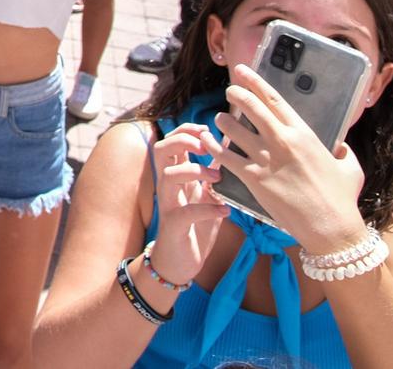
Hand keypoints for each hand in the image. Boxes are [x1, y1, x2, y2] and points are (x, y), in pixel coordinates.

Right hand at [149, 122, 229, 287]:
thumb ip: (215, 172)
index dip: (186, 130)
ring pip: (169, 176)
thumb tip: (229, 146)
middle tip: (205, 148)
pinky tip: (224, 212)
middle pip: (162, 150)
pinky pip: (184, 213)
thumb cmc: (195, 226)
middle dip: (184, 142)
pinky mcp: (174, 226)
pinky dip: (206, 209)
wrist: (178, 263)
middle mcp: (167, 186)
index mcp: (175, 175)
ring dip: (195, 171)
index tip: (207, 131)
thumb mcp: (207, 194)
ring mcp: (168, 205)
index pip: (172, 141)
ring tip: (217, 178)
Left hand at [213, 63, 370, 252]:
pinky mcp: (253, 178)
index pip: (274, 99)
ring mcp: (265, 159)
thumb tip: (340, 147)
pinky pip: (224, 156)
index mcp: (303, 134)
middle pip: (250, 107)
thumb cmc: (342, 199)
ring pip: (232, 129)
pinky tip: (205, 140)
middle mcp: (281, 141)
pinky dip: (212, 145)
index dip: (255, 81)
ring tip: (219, 119)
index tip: (242, 71)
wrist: (331, 229)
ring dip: (222, 120)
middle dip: (236, 93)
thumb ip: (343, 152)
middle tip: (229, 89)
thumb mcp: (350, 167)